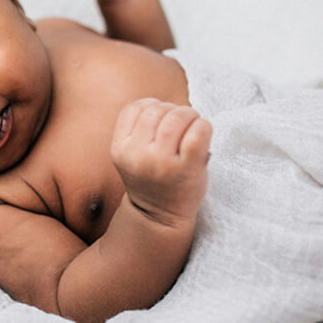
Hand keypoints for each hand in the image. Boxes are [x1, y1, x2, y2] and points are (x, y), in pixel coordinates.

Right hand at [111, 99, 211, 226]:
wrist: (159, 217)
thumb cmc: (150, 179)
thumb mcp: (131, 155)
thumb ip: (140, 129)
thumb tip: (166, 105)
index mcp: (119, 149)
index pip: (134, 108)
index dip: (152, 105)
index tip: (162, 118)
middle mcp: (137, 155)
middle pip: (156, 110)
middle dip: (174, 109)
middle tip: (183, 122)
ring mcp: (161, 163)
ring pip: (176, 117)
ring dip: (189, 114)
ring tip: (193, 125)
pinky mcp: (186, 169)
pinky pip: (198, 131)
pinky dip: (203, 125)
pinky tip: (202, 133)